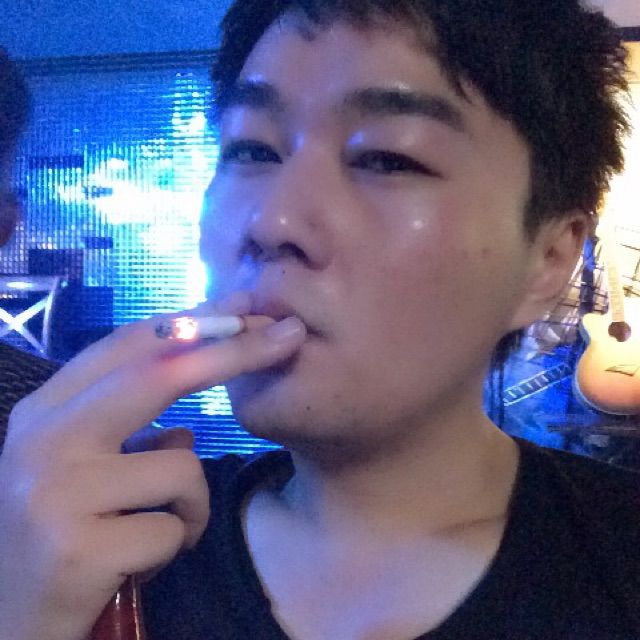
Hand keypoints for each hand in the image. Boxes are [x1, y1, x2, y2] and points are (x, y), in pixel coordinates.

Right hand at [0, 298, 305, 639]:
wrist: (9, 618)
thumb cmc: (60, 533)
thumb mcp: (84, 468)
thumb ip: (128, 430)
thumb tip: (188, 428)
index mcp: (46, 410)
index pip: (129, 346)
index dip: (195, 321)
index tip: (246, 306)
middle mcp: (43, 438)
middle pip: (160, 375)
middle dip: (235, 352)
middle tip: (289, 336)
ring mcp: (56, 491)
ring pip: (182, 465)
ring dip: (190, 504)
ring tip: (150, 534)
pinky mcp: (78, 548)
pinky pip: (174, 527)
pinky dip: (176, 545)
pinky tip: (134, 567)